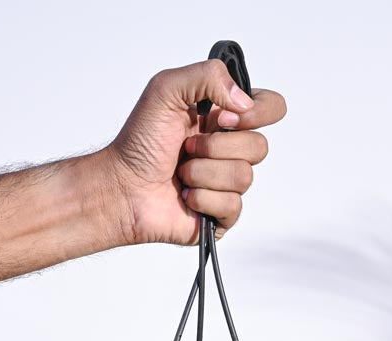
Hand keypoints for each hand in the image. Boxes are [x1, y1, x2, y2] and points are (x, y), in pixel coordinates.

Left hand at [103, 59, 286, 245]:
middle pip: (260, 147)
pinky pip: (233, 206)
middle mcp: (229, 150)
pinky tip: (185, 196)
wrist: (122, 187)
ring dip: (204, 173)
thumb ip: (208, 75)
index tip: (223, 118)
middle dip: (216, 147)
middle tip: (187, 147)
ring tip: (181, 173)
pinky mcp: (221, 215)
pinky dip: (203, 198)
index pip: (269, 108)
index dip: (256, 113)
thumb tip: (244, 102)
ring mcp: (226, 184)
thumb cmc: (138, 143)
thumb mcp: (166, 89)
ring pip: (245, 177)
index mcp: (223, 117)